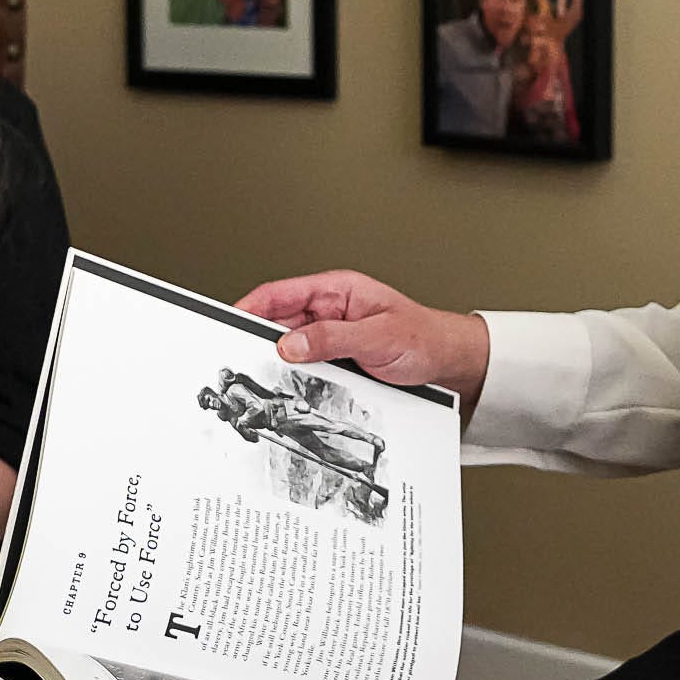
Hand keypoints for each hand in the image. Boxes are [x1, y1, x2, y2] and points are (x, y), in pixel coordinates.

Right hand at [234, 270, 492, 415]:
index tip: (230, 322)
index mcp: (337, 290)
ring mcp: (331, 335)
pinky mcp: (336, 359)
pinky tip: (293, 389)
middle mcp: (330, 310)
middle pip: (279, 322)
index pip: (281, 293)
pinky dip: (296, 377)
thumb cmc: (423, 337)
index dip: (251, 306)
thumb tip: (290, 343)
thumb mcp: (378, 336)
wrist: (448, 360)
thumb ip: (332, 338)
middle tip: (243, 361)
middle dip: (260, 340)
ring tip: (268, 379)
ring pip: (291, 348)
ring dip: (280, 363)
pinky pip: (307, 366)